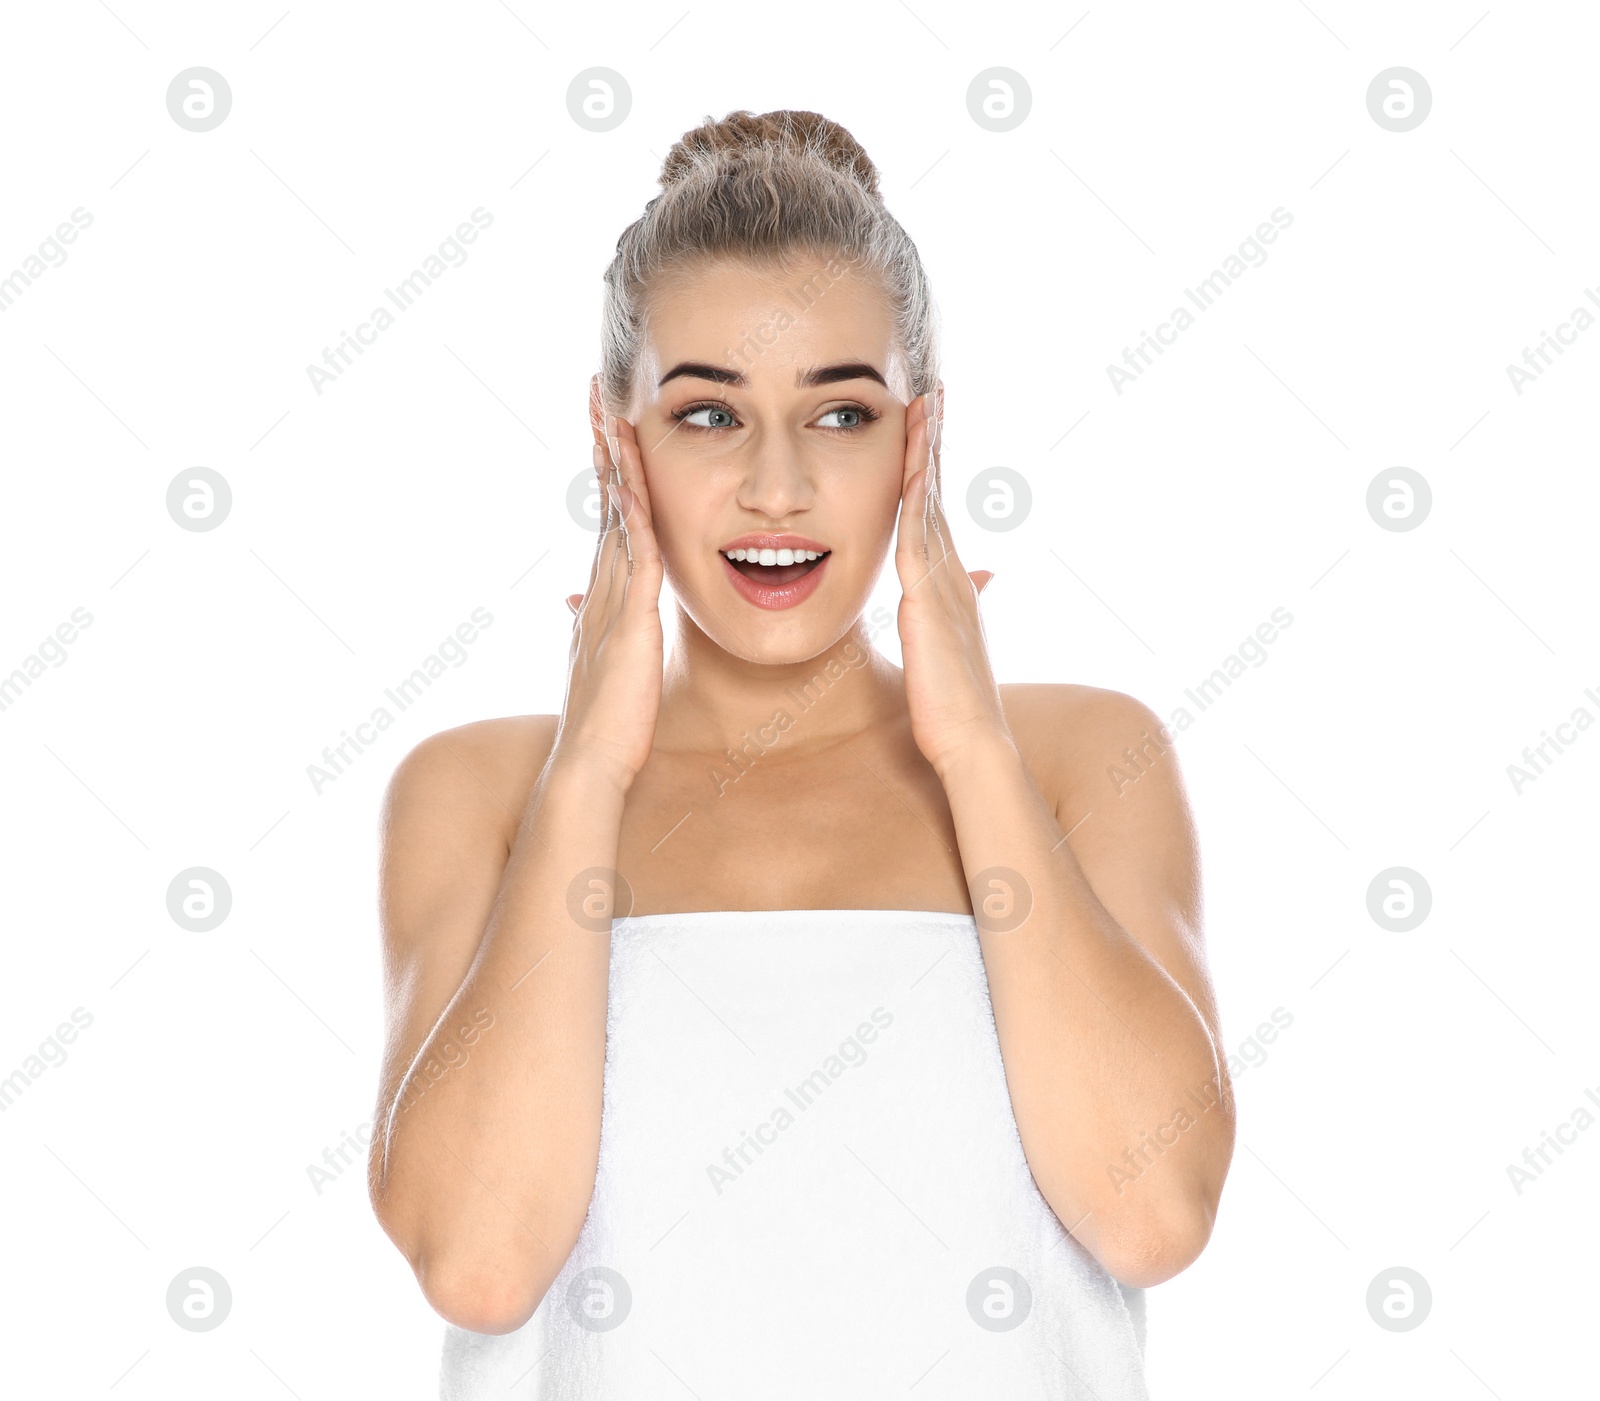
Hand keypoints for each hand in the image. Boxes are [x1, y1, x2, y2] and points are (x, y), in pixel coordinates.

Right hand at [554, 413, 663, 789]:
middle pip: (604, 502)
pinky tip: (631, 480)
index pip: (607, 520)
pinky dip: (633, 516)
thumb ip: (589, 625)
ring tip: (610, 410)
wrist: (589, 768)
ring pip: (616, 517)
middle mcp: (600, 589)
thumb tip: (570, 600)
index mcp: (602, 598)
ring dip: (613, 464)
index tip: (604, 427)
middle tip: (598, 393)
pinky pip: (634, 556)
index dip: (605, 472)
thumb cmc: (604, 726)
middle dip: (601, 446)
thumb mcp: (597, 663)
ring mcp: (611, 602)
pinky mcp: (628, 621)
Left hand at [893, 389, 1009, 777]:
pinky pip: (920, 535)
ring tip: (925, 407)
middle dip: (933, 445)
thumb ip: (956, 611)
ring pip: (931, 505)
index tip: (927, 430)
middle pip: (938, 496)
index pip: (937, 515)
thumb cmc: (954, 707)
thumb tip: (978, 582)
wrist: (973, 742)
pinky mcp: (928, 600)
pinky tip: (912, 465)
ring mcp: (944, 584)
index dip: (931, 471)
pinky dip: (917, 497)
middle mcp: (952, 575)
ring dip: (927, 455)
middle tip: (931, 396)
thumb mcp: (950, 650)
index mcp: (950, 586)